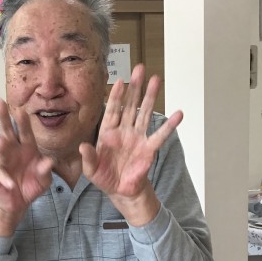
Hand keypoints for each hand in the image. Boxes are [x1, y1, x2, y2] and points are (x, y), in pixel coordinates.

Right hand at [0, 99, 52, 234]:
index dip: (23, 122)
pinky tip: (11, 183)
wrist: (19, 201)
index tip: (22, 110)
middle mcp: (13, 152)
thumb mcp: (44, 179)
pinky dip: (6, 180)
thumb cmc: (31, 184)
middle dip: (3, 119)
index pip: (25, 132)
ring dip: (1, 148)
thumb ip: (45, 170)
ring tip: (0, 141)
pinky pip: (2, 177)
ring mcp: (4, 163)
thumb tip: (49, 162)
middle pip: (7, 133)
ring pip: (1, 153)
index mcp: (27, 148)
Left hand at [79, 64, 182, 224]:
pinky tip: (178, 114)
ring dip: (150, 96)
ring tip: (156, 79)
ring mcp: (137, 138)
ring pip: (144, 113)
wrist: (120, 191)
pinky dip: (169, 126)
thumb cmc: (105, 177)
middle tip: (140, 68)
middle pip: (130, 105)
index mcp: (107, 133)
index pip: (111, 110)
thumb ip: (88, 157)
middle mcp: (124, 131)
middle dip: (135, 87)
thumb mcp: (91, 170)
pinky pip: (160, 136)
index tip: (120, 81)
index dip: (115, 96)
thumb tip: (83, 146)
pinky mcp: (149, 149)